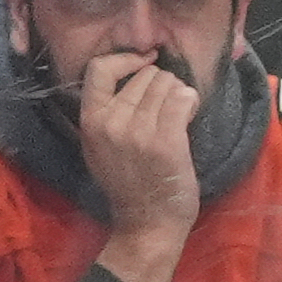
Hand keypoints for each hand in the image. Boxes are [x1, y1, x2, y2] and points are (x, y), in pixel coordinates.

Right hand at [79, 48, 202, 281]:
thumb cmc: (129, 184)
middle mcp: (111, 121)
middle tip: (168, 107)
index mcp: (90, 120)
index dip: (126, 59)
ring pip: (166, 84)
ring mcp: (139, 130)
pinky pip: (183, 99)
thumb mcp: (100, 145)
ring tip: (178, 114)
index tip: (145, 61)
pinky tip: (190, 113)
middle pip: (144, 76)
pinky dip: (190, 101)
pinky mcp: (167, 140)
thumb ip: (108, 112)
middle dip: (161, 84)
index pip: (99, 68)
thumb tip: (133, 73)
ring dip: (178, 93)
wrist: (147, 223)